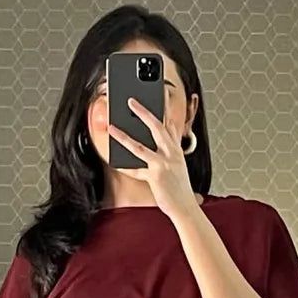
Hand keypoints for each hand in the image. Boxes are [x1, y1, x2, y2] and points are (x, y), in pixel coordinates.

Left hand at [107, 99, 200, 222]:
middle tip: (131, 100)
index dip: (165, 106)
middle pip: (156, 126)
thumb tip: (158, 139)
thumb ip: (169, 150)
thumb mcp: (178, 165)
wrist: (185, 207)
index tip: (161, 91)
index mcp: (176, 149)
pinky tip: (114, 161)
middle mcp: (171, 153)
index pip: (170, 123)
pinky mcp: (155, 176)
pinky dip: (124, 167)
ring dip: (123, 136)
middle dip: (143, 111)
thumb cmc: (179, 188)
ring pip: (139, 146)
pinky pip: (135, 170)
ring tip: (112, 127)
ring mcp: (163, 164)